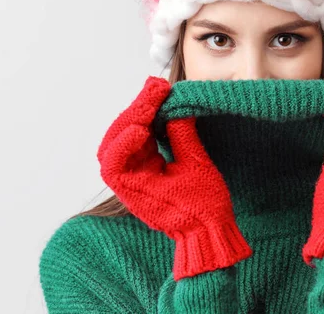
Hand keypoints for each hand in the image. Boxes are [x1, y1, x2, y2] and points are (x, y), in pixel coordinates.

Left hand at [97, 76, 251, 280]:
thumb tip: (175, 108)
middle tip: (156, 88)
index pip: (114, 155)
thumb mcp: (196, 168)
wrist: (208, 234)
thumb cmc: (203, 208)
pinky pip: (138, 142)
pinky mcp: (146, 170)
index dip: (126, 132)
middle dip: (134, 112)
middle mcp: (128, 180)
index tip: (146, 118)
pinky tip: (158, 110)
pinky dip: (145, 124)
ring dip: (137, 115)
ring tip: (156, 94)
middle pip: (115, 140)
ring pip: (123, 138)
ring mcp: (135, 175)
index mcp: (134, 186)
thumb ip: (182, 135)